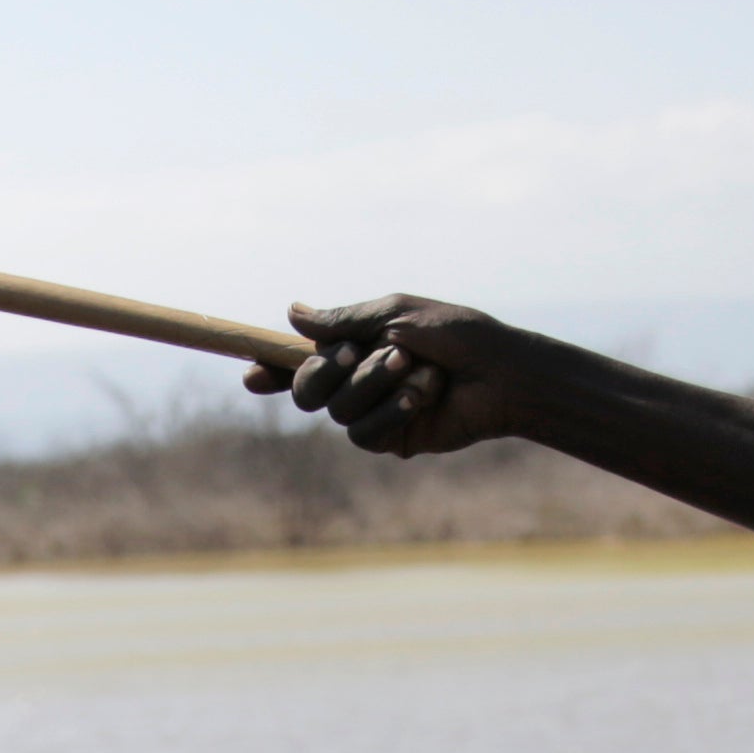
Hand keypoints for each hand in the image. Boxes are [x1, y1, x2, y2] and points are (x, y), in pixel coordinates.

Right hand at [247, 295, 529, 456]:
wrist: (502, 373)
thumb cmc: (458, 334)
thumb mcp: (397, 314)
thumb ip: (344, 320)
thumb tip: (291, 313)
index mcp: (356, 345)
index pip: (300, 358)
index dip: (270, 367)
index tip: (250, 374)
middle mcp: (357, 380)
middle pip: (304, 390)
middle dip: (325, 371)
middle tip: (352, 353)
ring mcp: (372, 412)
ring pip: (338, 410)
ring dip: (375, 383)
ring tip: (417, 368)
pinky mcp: (391, 439)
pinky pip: (364, 434)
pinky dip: (392, 411)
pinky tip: (422, 398)